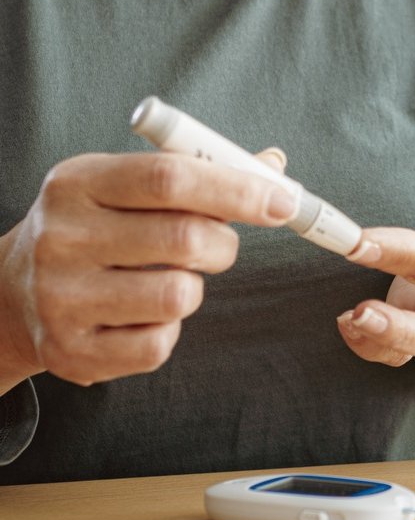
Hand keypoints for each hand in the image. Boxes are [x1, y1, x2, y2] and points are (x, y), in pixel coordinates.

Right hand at [0, 147, 296, 391]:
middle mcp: (62, 238)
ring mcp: (61, 299)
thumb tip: (274, 166)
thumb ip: (200, 171)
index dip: (237, 188)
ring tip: (170, 277)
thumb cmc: (94, 226)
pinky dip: (169, 329)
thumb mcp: (126, 183)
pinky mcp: (70, 353)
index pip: (171, 176)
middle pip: (184, 238)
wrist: (12, 293)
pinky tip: (144, 313)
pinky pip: (159, 344)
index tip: (284, 200)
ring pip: (179, 295)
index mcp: (78, 182)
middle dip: (224, 243)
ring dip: (195, 286)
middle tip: (220, 244)